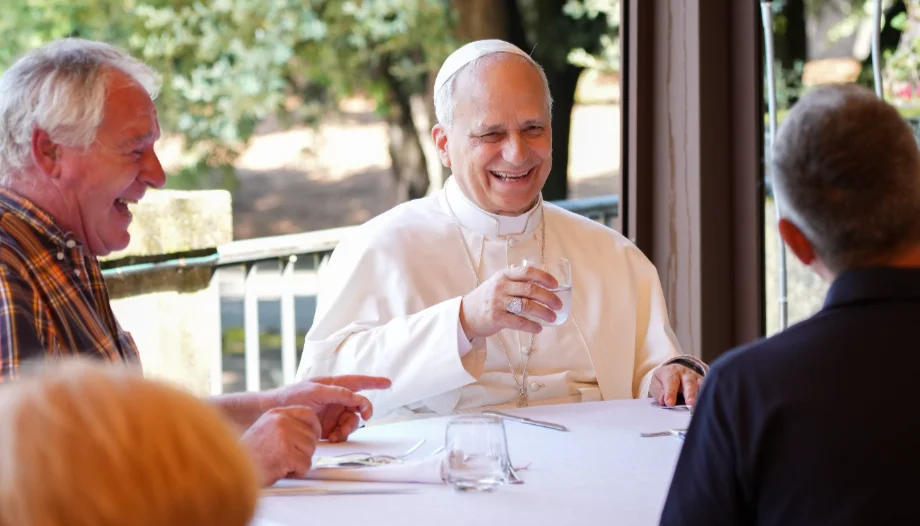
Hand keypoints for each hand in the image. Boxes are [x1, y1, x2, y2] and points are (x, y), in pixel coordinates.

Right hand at [241, 406, 320, 485]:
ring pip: (311, 450)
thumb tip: (306, 430)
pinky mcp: (286, 453)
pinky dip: (297, 472)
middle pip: (312, 435)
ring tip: (282, 463)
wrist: (233, 469)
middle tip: (288, 457)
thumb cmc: (250, 454)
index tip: (313, 436)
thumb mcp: (266, 429)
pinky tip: (282, 470)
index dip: (314, 427)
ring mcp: (284, 436)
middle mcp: (281, 421)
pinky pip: (306, 465)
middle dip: (304, 450)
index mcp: (276, 413)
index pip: (308, 413)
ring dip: (300, 462)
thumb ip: (285, 425)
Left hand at [267, 375, 390, 441]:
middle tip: (364, 417)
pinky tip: (332, 438)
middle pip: (358, 405)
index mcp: (332, 385)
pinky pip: (342, 432)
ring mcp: (331, 415)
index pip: (357, 382)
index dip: (373, 382)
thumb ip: (337, 393)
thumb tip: (356, 396)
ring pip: (352, 421)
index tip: (387, 383)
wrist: (271, 415)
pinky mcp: (326, 429)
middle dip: (362, 412)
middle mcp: (334, 399)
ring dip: (349, 427)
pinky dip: (341, 436)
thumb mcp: (314, 392)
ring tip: (338, 433)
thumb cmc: (290, 398)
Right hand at [459, 265, 562, 338]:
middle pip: (531, 289)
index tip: (556, 284)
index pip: (527, 271)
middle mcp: (501, 287)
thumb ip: (515, 282)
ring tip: (552, 317)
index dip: (544, 277)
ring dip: (543, 312)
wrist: (465, 315)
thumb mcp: (498, 284)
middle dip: (549, 297)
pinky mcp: (496, 318)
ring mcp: (498, 302)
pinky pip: (519, 322)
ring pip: (527, 305)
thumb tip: (542, 284)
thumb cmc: (486, 299)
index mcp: (504, 275)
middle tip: (558, 304)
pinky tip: (539, 328)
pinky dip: (531, 326)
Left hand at [649, 364, 704, 405]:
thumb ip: (659, 393)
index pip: (671, 382)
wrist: (675, 370)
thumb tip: (663, 401)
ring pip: (701, 386)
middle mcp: (685, 374)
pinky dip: (708, 396)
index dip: (670, 393)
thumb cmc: (665, 379)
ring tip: (699, 407)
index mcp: (671, 372)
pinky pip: (708, 389)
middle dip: (690, 394)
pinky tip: (707, 405)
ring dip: (700, 397)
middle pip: (689, 383)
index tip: (669, 403)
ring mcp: (696, 378)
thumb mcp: (657, 384)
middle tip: (690, 404)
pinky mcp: (704, 383)